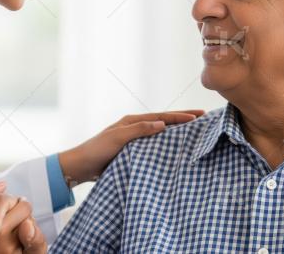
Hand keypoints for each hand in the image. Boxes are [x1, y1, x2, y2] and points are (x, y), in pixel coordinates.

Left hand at [58, 110, 203, 184]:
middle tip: (203, 118)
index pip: (161, 116)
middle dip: (182, 119)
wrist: (80, 166)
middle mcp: (134, 128)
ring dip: (176, 132)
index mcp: (132, 121)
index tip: (198, 116)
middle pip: (163, 122)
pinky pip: (154, 146)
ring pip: (160, 134)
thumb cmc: (97, 150)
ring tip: (195, 132)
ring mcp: (134, 140)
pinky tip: (175, 151)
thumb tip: (162, 124)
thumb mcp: (118, 138)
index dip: (180, 116)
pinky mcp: (132, 152)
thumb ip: (139, 130)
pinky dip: (166, 146)